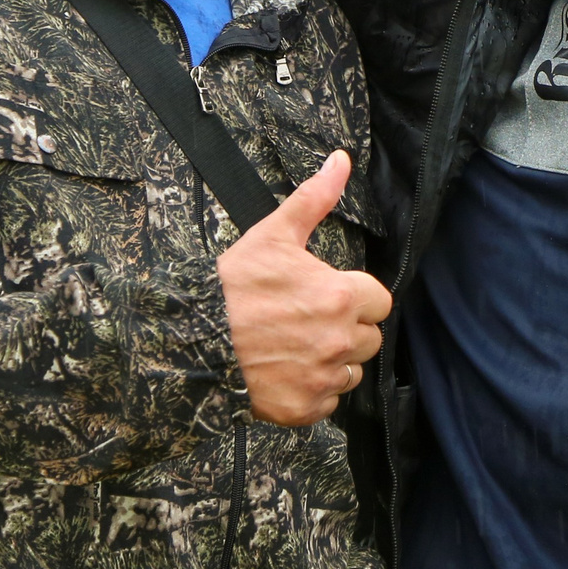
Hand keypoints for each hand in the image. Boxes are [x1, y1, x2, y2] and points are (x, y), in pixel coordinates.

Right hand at [216, 151, 391, 427]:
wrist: (188, 339)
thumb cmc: (231, 286)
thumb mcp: (273, 235)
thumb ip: (315, 199)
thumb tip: (341, 160)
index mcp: (339, 296)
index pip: (379, 302)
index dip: (355, 298)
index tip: (328, 296)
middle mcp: (338, 340)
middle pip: (369, 339)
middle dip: (346, 330)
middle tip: (307, 322)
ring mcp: (322, 378)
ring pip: (351, 372)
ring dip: (332, 361)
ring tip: (294, 346)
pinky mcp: (305, 408)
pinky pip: (328, 402)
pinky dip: (312, 391)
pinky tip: (285, 373)